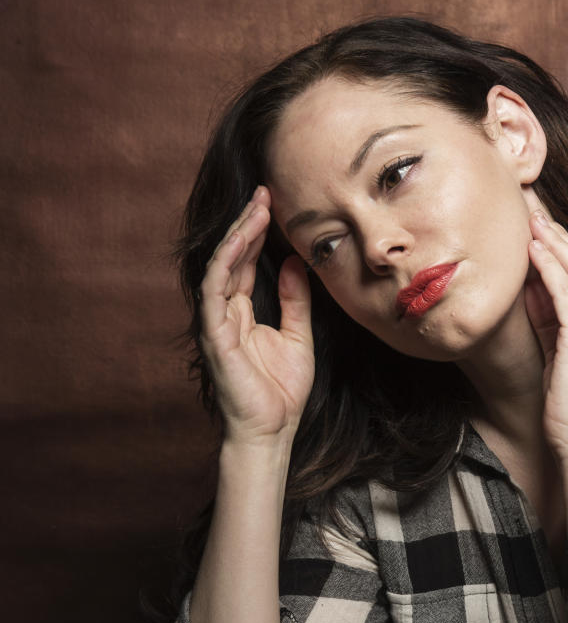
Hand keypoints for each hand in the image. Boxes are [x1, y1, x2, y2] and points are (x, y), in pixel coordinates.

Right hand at [200, 186, 313, 445]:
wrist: (272, 429)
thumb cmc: (282, 391)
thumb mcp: (299, 336)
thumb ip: (296, 301)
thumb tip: (297, 263)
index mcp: (243, 313)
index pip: (245, 265)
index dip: (257, 235)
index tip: (274, 206)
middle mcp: (225, 313)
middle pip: (231, 259)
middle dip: (247, 224)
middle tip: (264, 193)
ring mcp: (216, 323)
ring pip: (220, 267)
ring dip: (237, 236)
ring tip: (255, 208)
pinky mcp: (213, 335)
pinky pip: (214, 290)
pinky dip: (225, 262)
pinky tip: (239, 240)